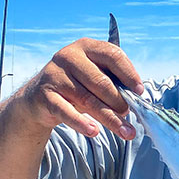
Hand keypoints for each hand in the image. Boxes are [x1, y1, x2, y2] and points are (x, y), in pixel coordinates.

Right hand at [22, 38, 144, 138]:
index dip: (129, 74)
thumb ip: (113, 82)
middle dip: (119, 101)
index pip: (112, 55)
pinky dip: (80, 123)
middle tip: (128, 115)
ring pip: (87, 99)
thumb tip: (136, 99)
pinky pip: (66, 111)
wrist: (38, 97)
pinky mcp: (45, 96)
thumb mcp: (94, 77)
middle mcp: (70, 57)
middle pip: (101, 82)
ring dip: (109, 118)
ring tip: (125, 132)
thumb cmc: (75, 86)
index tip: (140, 92)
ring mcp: (56, 75)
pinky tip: (94, 131)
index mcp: (87, 47)